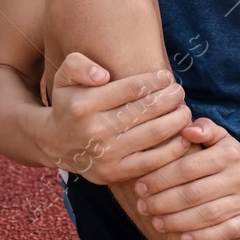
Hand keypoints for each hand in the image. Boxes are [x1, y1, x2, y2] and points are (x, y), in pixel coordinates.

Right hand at [45, 53, 192, 185]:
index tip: (167, 77)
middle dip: (170, 98)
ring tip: (184, 110)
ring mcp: (106, 154)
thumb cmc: (69, 104)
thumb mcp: (64, 78)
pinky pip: (154, 161)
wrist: (55, 144)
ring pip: (154, 134)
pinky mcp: (116, 173)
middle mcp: (94, 130)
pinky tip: (184, 136)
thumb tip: (102, 75)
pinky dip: (174, 148)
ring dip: (177, 120)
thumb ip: (77, 65)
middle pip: (146, 110)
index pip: (131, 88)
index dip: (155, 81)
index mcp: (83, 105)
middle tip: (179, 92)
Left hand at [133, 118, 239, 239]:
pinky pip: (225, 232)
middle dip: (163, 202)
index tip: (140, 186)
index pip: (188, 167)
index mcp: (229, 155)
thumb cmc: (232, 160)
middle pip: (194, 193)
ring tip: (156, 223)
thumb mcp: (222, 139)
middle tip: (143, 207)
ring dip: (177, 221)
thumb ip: (204, 129)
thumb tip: (187, 130)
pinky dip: (203, 238)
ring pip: (207, 215)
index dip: (160, 178)